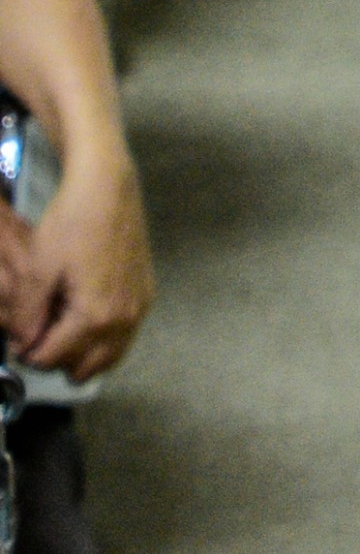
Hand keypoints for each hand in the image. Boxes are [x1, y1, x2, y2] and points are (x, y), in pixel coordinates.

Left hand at [2, 148, 153, 379]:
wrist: (108, 184)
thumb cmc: (70, 221)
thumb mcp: (37, 269)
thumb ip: (26, 316)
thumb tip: (24, 344)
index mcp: (95, 316)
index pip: (51, 359)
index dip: (27, 350)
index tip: (19, 331)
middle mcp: (124, 320)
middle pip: (82, 369)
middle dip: (56, 357)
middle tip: (40, 328)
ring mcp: (139, 308)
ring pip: (107, 359)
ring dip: (81, 353)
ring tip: (61, 323)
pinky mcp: (146, 294)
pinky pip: (123, 337)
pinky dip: (102, 338)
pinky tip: (85, 311)